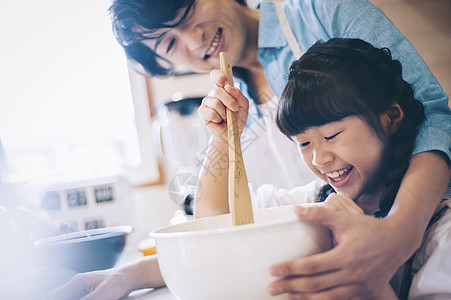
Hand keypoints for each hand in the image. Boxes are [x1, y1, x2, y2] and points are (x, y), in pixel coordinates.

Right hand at [46, 256, 164, 299]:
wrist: (130, 277)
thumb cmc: (119, 282)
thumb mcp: (103, 294)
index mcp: (77, 282)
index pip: (55, 295)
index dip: (48, 298)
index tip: (40, 299)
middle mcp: (77, 285)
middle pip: (59, 296)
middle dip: (54, 297)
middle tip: (46, 298)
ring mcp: (81, 290)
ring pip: (67, 297)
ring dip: (63, 297)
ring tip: (64, 296)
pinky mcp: (87, 294)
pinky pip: (75, 298)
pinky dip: (72, 299)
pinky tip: (78, 299)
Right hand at [198, 69, 248, 141]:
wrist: (231, 134)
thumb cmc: (237, 119)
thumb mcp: (244, 106)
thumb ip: (239, 95)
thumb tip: (228, 87)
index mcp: (223, 90)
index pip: (216, 76)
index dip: (219, 76)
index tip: (225, 82)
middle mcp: (213, 94)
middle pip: (218, 90)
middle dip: (229, 101)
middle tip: (234, 108)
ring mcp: (206, 103)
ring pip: (215, 102)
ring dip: (224, 113)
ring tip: (226, 117)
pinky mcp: (202, 112)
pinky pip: (210, 112)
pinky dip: (218, 118)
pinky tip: (218, 121)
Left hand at [268, 194, 398, 298]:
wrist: (399, 241)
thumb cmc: (369, 228)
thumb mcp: (345, 219)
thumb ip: (319, 214)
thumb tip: (295, 209)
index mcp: (345, 256)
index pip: (311, 266)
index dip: (290, 269)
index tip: (273, 270)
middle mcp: (352, 274)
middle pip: (315, 284)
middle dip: (290, 286)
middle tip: (272, 288)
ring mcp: (359, 286)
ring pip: (326, 297)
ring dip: (304, 297)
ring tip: (287, 295)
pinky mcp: (365, 292)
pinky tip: (309, 298)